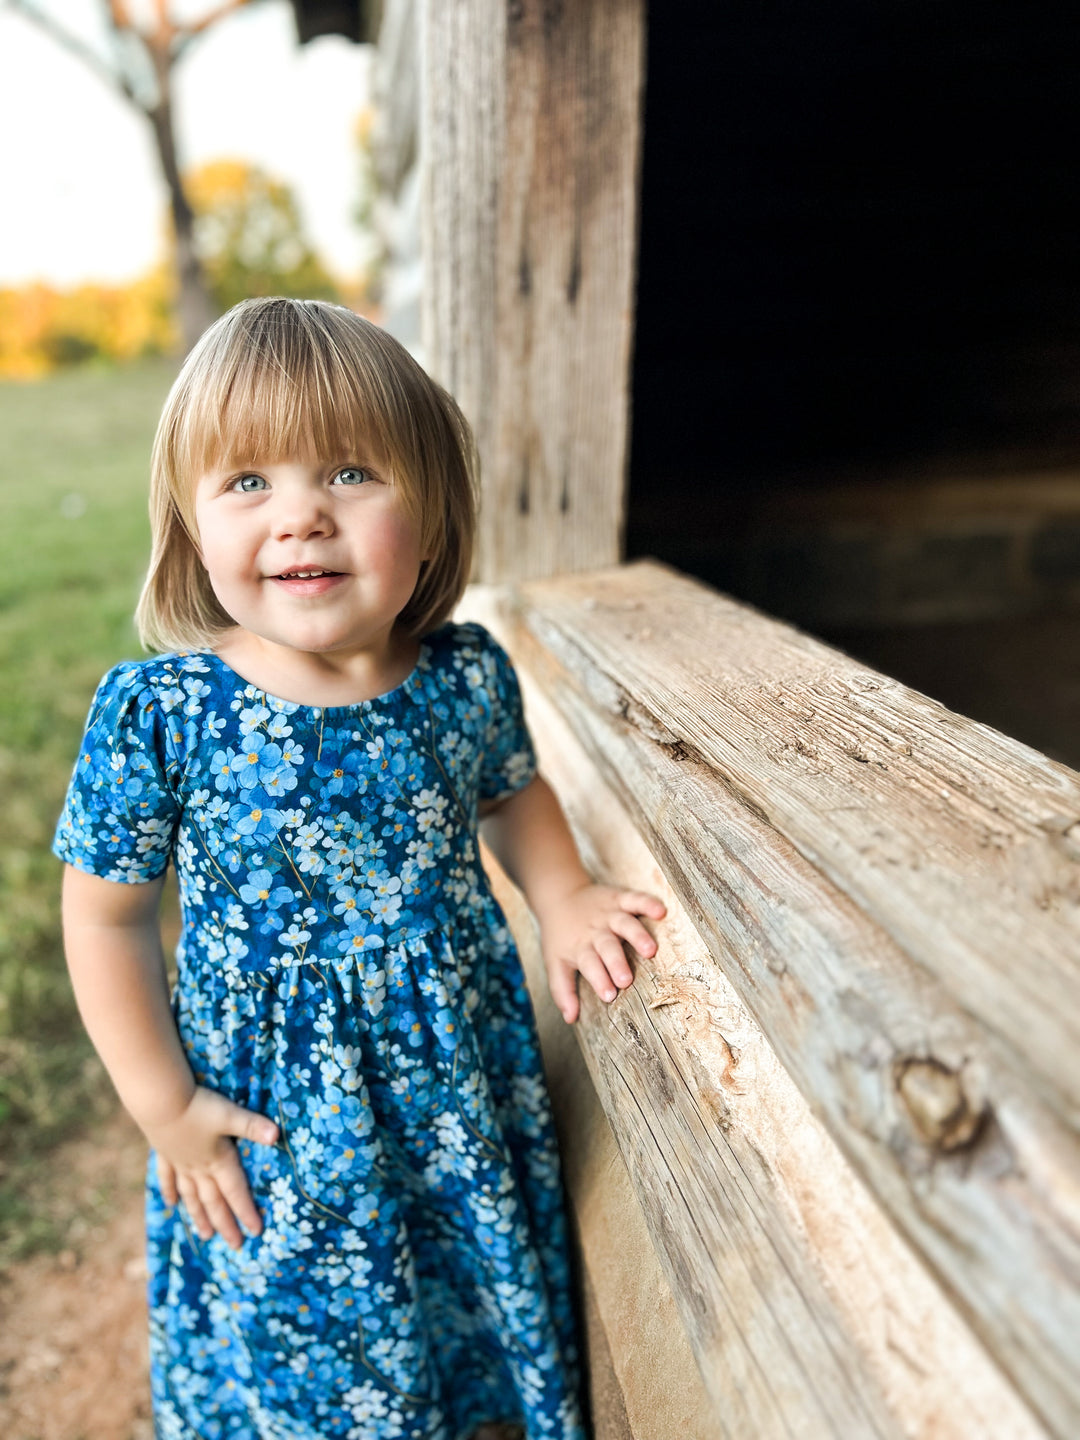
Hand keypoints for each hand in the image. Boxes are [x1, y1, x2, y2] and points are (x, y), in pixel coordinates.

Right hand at [146, 1086, 278, 1250]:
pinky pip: (167, 1179)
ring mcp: (179, 1163)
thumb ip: (252, 1126)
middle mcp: (199, 1168)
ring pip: (191, 1196)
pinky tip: (171, 1204)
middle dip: (226, 1223)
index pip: (236, 1192)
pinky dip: (170, 1193)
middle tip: (235, 1245)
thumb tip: (277, 1136)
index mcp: (218, 1160)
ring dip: (199, 1216)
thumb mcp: (230, 1114)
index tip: (255, 1232)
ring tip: (205, 1235)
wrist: (159, 1100)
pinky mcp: (164, 1154)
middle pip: (214, 1201)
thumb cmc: (197, 1107)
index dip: (246, 1212)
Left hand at [537, 883, 665, 1023]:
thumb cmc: (561, 938)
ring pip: (624, 924)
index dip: (599, 979)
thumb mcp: (555, 963)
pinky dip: (647, 903)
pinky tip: (660, 911)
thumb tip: (570, 1019)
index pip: (590, 965)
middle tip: (626, 979)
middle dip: (617, 963)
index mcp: (581, 948)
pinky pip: (634, 899)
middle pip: (607, 947)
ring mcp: (608, 914)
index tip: (609, 995)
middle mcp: (596, 932)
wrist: (558, 897)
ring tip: (650, 950)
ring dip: (637, 936)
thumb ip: (563, 991)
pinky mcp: (618, 898)